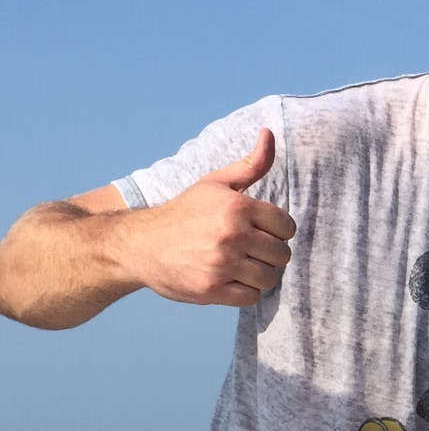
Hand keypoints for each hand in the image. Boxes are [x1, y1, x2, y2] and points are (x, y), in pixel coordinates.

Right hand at [127, 130, 295, 306]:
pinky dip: (243, 292)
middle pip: (282, 255)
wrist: (139, 244)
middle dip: (269, 254)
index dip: (276, 231)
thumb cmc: (185, 212)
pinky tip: (228, 279)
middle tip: (248, 250)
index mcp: (237, 206)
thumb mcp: (215, 184)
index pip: (287, 227)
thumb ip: (250, 164)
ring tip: (238, 265)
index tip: (259, 231)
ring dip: (258, 275)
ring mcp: (222, 263)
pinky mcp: (212, 289)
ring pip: (270, 278)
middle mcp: (232, 234)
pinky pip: (251, 297)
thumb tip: (269, 133)